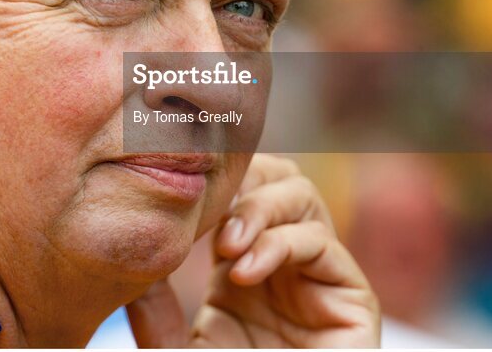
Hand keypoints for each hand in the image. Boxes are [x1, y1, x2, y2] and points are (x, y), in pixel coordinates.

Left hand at [128, 154, 379, 347]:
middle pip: (279, 177)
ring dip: (260, 208)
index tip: (177, 191)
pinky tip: (244, 271)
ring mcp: (321, 278)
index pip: (241, 191)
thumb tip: (137, 269)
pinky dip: (280, 243)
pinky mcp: (354, 300)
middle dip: (246, 181)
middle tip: (211, 216)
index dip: (215, 181)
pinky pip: (322, 242)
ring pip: (303, 196)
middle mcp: (286, 264)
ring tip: (227, 246)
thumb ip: (157, 315)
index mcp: (244, 267)